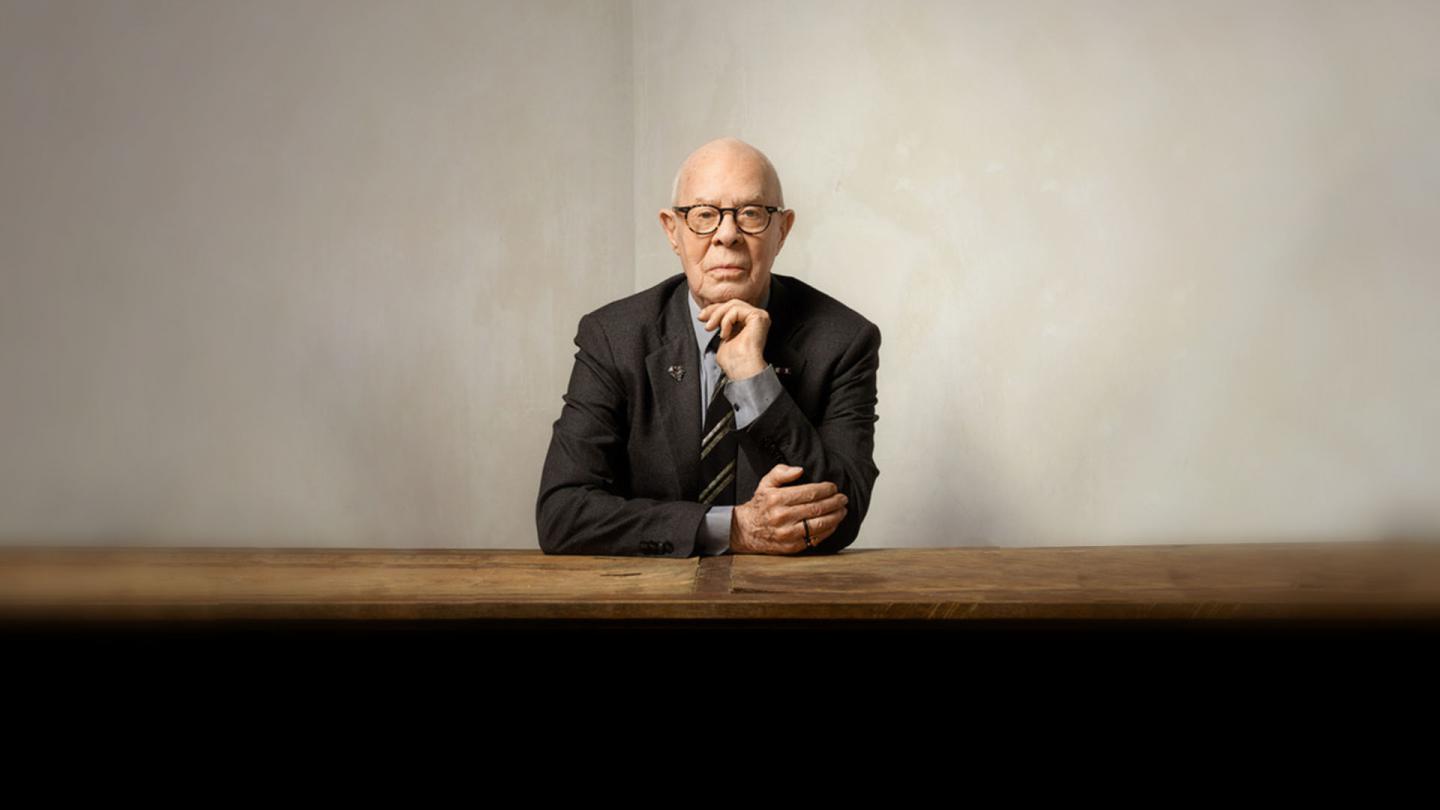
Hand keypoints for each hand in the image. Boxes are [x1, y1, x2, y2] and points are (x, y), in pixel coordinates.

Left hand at [697, 298, 769, 379]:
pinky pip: (736, 309)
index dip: (715, 310)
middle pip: (732, 303)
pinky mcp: (759, 317)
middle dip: (714, 310)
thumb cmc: (734, 361)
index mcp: (749, 323)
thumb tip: (711, 318)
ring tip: (712, 328)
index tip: (702, 317)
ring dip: (718, 315)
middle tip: (703, 320)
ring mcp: (759, 316)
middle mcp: (756, 318)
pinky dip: (726, 320)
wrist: (741, 370)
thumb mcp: (723, 338)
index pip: (731, 308)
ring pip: (733, 304)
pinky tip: (725, 333)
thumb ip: (722, 326)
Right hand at [730, 464, 848, 554]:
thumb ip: (781, 472)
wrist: (746, 530)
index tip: (833, 487)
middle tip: (842, 498)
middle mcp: (782, 517)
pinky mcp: (791, 546)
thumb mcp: (765, 483)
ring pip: (818, 525)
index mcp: (777, 499)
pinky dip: (828, 531)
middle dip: (834, 502)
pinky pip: (815, 538)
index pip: (809, 493)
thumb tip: (799, 470)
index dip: (825, 490)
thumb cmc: (760, 505)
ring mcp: (787, 534)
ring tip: (842, 510)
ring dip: (835, 517)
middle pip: (817, 508)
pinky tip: (833, 523)